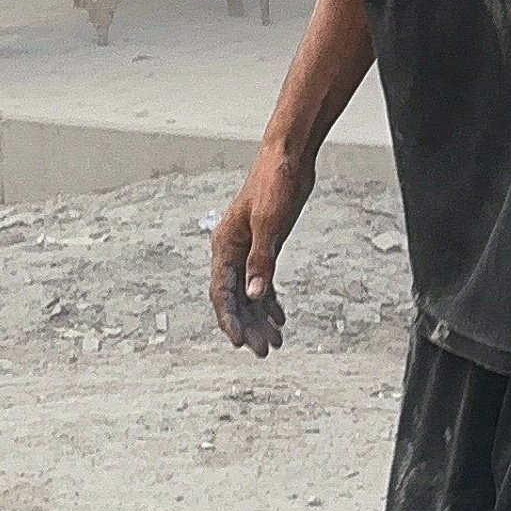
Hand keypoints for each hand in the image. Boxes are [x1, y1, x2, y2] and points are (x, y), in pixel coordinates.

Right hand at [209, 148, 313, 355]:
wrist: (288, 158)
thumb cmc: (274, 183)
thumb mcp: (269, 223)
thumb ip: (261, 259)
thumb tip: (254, 294)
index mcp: (225, 244)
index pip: (221, 291)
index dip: (229, 319)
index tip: (239, 342)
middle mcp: (232, 250)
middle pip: (236, 298)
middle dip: (248, 326)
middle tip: (262, 351)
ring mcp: (248, 249)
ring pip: (250, 293)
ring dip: (260, 318)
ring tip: (274, 343)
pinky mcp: (265, 245)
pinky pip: (262, 281)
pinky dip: (270, 301)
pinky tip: (279, 319)